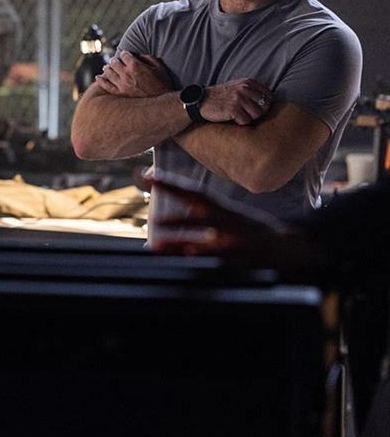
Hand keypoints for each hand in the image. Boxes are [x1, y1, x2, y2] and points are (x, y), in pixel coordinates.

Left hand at [93, 51, 171, 96]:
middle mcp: (126, 74)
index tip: (124, 54)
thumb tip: (139, 56)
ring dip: (107, 68)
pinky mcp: (119, 94)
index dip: (124, 53)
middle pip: (115, 63)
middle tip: (114, 60)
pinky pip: (106, 86)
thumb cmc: (162, 84)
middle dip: (114, 60)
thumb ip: (148, 58)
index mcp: (136, 65)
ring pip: (109, 73)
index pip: (124, 55)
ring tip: (106, 67)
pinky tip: (98, 78)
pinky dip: (101, 81)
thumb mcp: (159, 68)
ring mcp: (121, 84)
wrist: (161, 103)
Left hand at [145, 173, 318, 270]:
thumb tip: (170, 205)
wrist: (292, 248)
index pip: (193, 194)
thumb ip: (202, 212)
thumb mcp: (228, 217)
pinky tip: (192, 256)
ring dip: (186, 242)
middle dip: (177, 218)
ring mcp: (239, 241)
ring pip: (211, 241)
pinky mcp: (247, 259)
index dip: (169, 184)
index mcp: (224, 210)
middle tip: (153, 221)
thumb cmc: (252, 232)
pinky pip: (225, 259)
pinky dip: (209, 257)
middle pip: (203, 215)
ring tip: (160, 246)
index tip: (145, 177)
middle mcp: (231, 222)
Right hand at [199, 78, 271, 124]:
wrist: (200, 101)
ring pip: (257, 115)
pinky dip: (240, 123)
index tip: (256, 108)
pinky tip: (232, 119)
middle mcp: (245, 89)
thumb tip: (269, 101)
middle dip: (258, 113)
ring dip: (249, 118)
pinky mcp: (233, 110)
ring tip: (239, 116)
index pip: (269, 95)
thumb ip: (251, 90)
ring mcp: (239, 99)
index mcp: (248, 82)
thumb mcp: (237, 86)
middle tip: (248, 114)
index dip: (265, 104)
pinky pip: (246, 121)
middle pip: (265, 106)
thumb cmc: (220, 96)